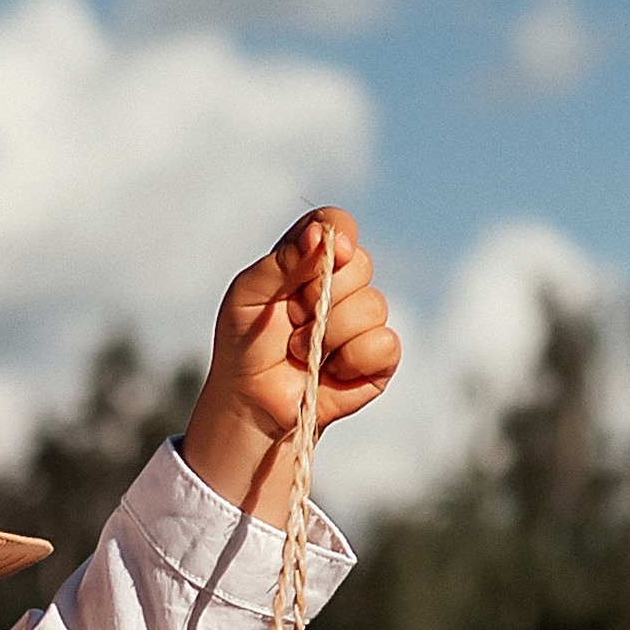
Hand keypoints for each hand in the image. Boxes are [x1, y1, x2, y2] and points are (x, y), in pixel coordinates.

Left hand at [183, 208, 398, 523]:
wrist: (250, 402)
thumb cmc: (244, 345)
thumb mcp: (247, 295)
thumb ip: (282, 261)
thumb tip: (320, 234)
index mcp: (310, 260)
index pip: (337, 226)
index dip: (337, 235)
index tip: (324, 251)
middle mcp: (342, 284)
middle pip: (359, 264)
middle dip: (319, 297)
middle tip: (291, 321)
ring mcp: (363, 320)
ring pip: (372, 306)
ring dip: (327, 335)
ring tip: (300, 351)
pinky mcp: (377, 358)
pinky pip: (384, 344)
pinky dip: (350, 360)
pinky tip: (327, 372)